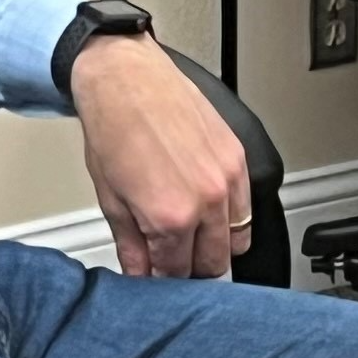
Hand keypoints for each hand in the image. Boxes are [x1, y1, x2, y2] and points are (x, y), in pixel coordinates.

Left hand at [70, 38, 248, 277]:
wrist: (126, 78)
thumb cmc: (113, 128)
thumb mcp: (110, 199)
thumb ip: (131, 245)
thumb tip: (140, 273)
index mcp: (170, 218)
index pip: (176, 273)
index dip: (163, 278)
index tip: (157, 274)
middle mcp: (206, 202)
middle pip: (212, 263)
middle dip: (190, 267)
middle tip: (172, 258)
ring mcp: (228, 179)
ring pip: (236, 240)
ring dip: (215, 246)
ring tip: (192, 236)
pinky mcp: (239, 158)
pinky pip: (246, 208)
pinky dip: (231, 218)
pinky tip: (208, 210)